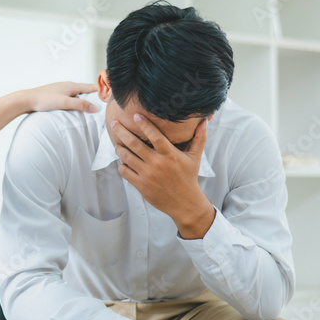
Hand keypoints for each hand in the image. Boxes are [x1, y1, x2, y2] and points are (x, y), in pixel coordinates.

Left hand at [22, 82, 97, 113]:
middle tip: (104, 98)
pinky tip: (75, 104)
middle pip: (84, 88)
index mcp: (71, 85)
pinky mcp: (55, 95)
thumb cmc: (44, 100)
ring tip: (93, 102)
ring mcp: (61, 89)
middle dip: (94, 92)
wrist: (27, 100)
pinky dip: (77, 99)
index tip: (110, 90)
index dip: (100, 88)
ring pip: (77, 92)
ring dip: (85, 96)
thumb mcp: (64, 103)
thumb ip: (80, 105)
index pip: (90, 86)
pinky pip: (70, 96)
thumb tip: (95, 108)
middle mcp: (66, 85)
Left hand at [112, 114, 214, 236]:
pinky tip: (123, 161)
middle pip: (134, 143)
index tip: (135, 115)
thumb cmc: (189, 177)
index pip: (154, 135)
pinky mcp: (141, 185)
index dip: (144, 124)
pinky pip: (124, 171)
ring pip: (126, 157)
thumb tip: (205, 121)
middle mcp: (157, 163)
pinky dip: (121, 164)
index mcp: (170, 154)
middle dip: (121, 131)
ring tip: (117, 143)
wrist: (185, 203)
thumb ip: (199, 138)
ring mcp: (147, 175)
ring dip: (119, 148)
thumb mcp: (195, 157)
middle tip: (114, 124)